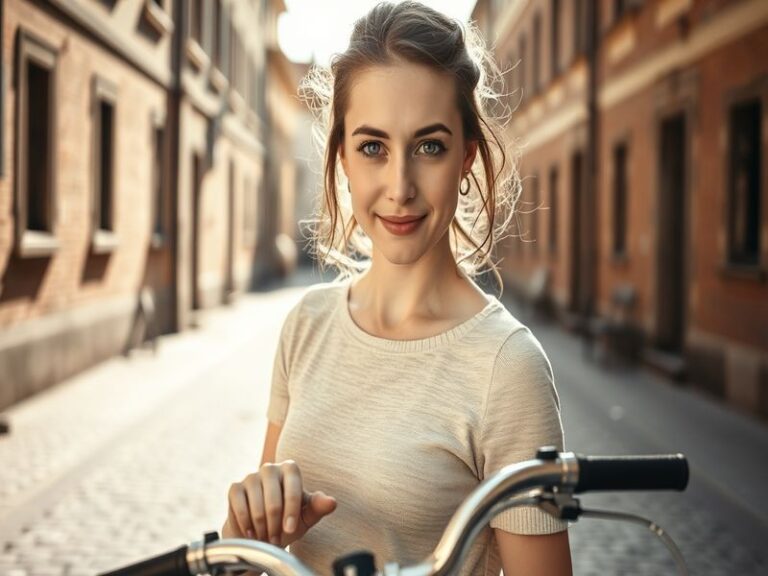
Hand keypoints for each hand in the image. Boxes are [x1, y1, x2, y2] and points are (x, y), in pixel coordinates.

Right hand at [222, 460, 336, 547]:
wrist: (261, 530)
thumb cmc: (288, 520)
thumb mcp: (306, 516)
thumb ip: (318, 507)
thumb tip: (332, 502)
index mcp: (290, 469)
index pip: (293, 487)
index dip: (292, 510)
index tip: (290, 529)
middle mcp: (270, 468)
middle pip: (273, 499)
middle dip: (275, 524)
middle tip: (277, 539)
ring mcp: (251, 476)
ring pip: (256, 504)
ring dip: (261, 527)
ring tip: (266, 537)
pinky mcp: (235, 487)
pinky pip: (239, 506)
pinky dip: (246, 523)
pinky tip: (251, 533)